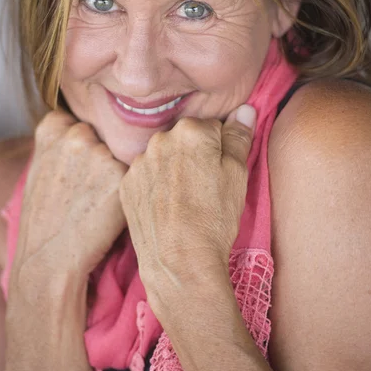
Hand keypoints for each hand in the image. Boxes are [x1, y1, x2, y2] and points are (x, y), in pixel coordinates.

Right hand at [11, 110, 127, 290]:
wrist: (50, 259)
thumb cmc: (45, 218)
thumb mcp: (42, 168)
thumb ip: (64, 143)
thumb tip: (93, 132)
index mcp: (53, 128)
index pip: (81, 122)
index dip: (84, 147)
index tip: (77, 168)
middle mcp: (77, 134)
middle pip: (105, 137)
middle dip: (103, 157)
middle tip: (90, 188)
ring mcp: (101, 154)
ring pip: (122, 154)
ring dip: (118, 172)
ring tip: (99, 200)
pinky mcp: (123, 175)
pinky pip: (136, 173)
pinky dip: (131, 188)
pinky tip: (111, 208)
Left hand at [119, 105, 255, 306]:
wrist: (179, 262)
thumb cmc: (214, 218)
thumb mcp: (237, 174)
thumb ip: (239, 137)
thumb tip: (244, 109)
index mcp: (191, 131)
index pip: (213, 128)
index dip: (221, 151)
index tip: (221, 173)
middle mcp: (159, 140)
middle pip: (185, 140)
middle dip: (196, 156)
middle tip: (205, 188)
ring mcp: (139, 163)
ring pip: (164, 157)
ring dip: (174, 169)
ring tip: (185, 201)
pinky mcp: (126, 185)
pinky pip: (146, 176)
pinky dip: (156, 186)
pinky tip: (167, 207)